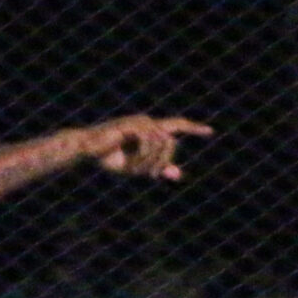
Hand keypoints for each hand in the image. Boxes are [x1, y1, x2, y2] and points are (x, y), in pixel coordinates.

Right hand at [82, 116, 212, 180]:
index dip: (194, 128)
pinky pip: (149, 142)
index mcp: (150, 130)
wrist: (87, 149)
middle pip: (171, 141)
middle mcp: (148, 122)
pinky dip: (143, 157)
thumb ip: (157, 169)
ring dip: (152, 162)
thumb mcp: (136, 168)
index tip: (210, 132)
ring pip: (162, 143)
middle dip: (164, 161)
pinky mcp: (133, 124)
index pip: (177, 125)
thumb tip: (179, 174)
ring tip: (139, 171)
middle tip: (153, 175)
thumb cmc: (109, 158)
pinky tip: (133, 164)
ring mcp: (141, 121)